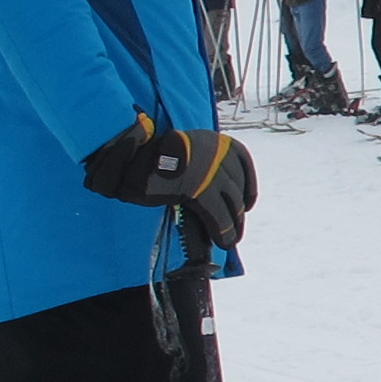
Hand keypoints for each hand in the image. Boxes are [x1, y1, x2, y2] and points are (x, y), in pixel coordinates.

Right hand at [81, 114, 257, 246]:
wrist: (132, 153)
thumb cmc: (147, 153)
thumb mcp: (179, 148)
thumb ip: (194, 160)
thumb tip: (203, 180)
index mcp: (211, 139)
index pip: (241, 160)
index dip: (248, 183)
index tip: (248, 202)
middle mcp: (217, 153)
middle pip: (237, 186)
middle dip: (238, 210)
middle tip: (236, 227)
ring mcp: (212, 172)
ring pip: (233, 204)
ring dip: (234, 225)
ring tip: (230, 240)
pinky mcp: (202, 191)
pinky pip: (220, 216)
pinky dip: (224, 232)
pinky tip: (224, 242)